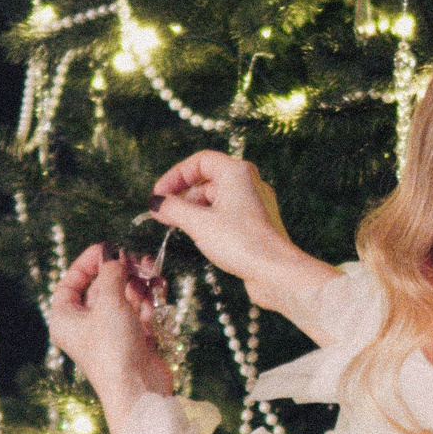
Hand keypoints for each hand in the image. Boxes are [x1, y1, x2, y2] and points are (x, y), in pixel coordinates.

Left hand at [47, 243, 171, 433]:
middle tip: (139, 260)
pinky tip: (157, 294)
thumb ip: (112, 272)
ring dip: (139, 285)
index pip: (70, 281)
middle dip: (122, 272)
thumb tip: (114, 253)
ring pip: (123, 297)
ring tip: (153, 276)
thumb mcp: (110, 302)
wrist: (138, 389)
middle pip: (101, 286)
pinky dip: (147, 302)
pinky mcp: (131, 339)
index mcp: (65, 318)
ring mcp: (109, 332)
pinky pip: (137, 311)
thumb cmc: (114, 349)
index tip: (108, 249)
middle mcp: (84, 325)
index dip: (88, 262)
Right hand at [145, 150, 338, 330]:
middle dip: (183, 196)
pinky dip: (210, 221)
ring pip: (217, 199)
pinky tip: (200, 237)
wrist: (277, 272)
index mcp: (237, 172)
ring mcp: (255, 204)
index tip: (158, 195)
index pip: (200, 161)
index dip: (175, 176)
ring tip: (177, 227)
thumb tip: (156, 203)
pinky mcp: (258, 224)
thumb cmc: (241, 242)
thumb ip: (172, 209)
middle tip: (163, 215)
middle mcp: (249, 183)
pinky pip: (228, 215)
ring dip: (195, 211)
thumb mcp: (198, 223)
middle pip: (208, 180)